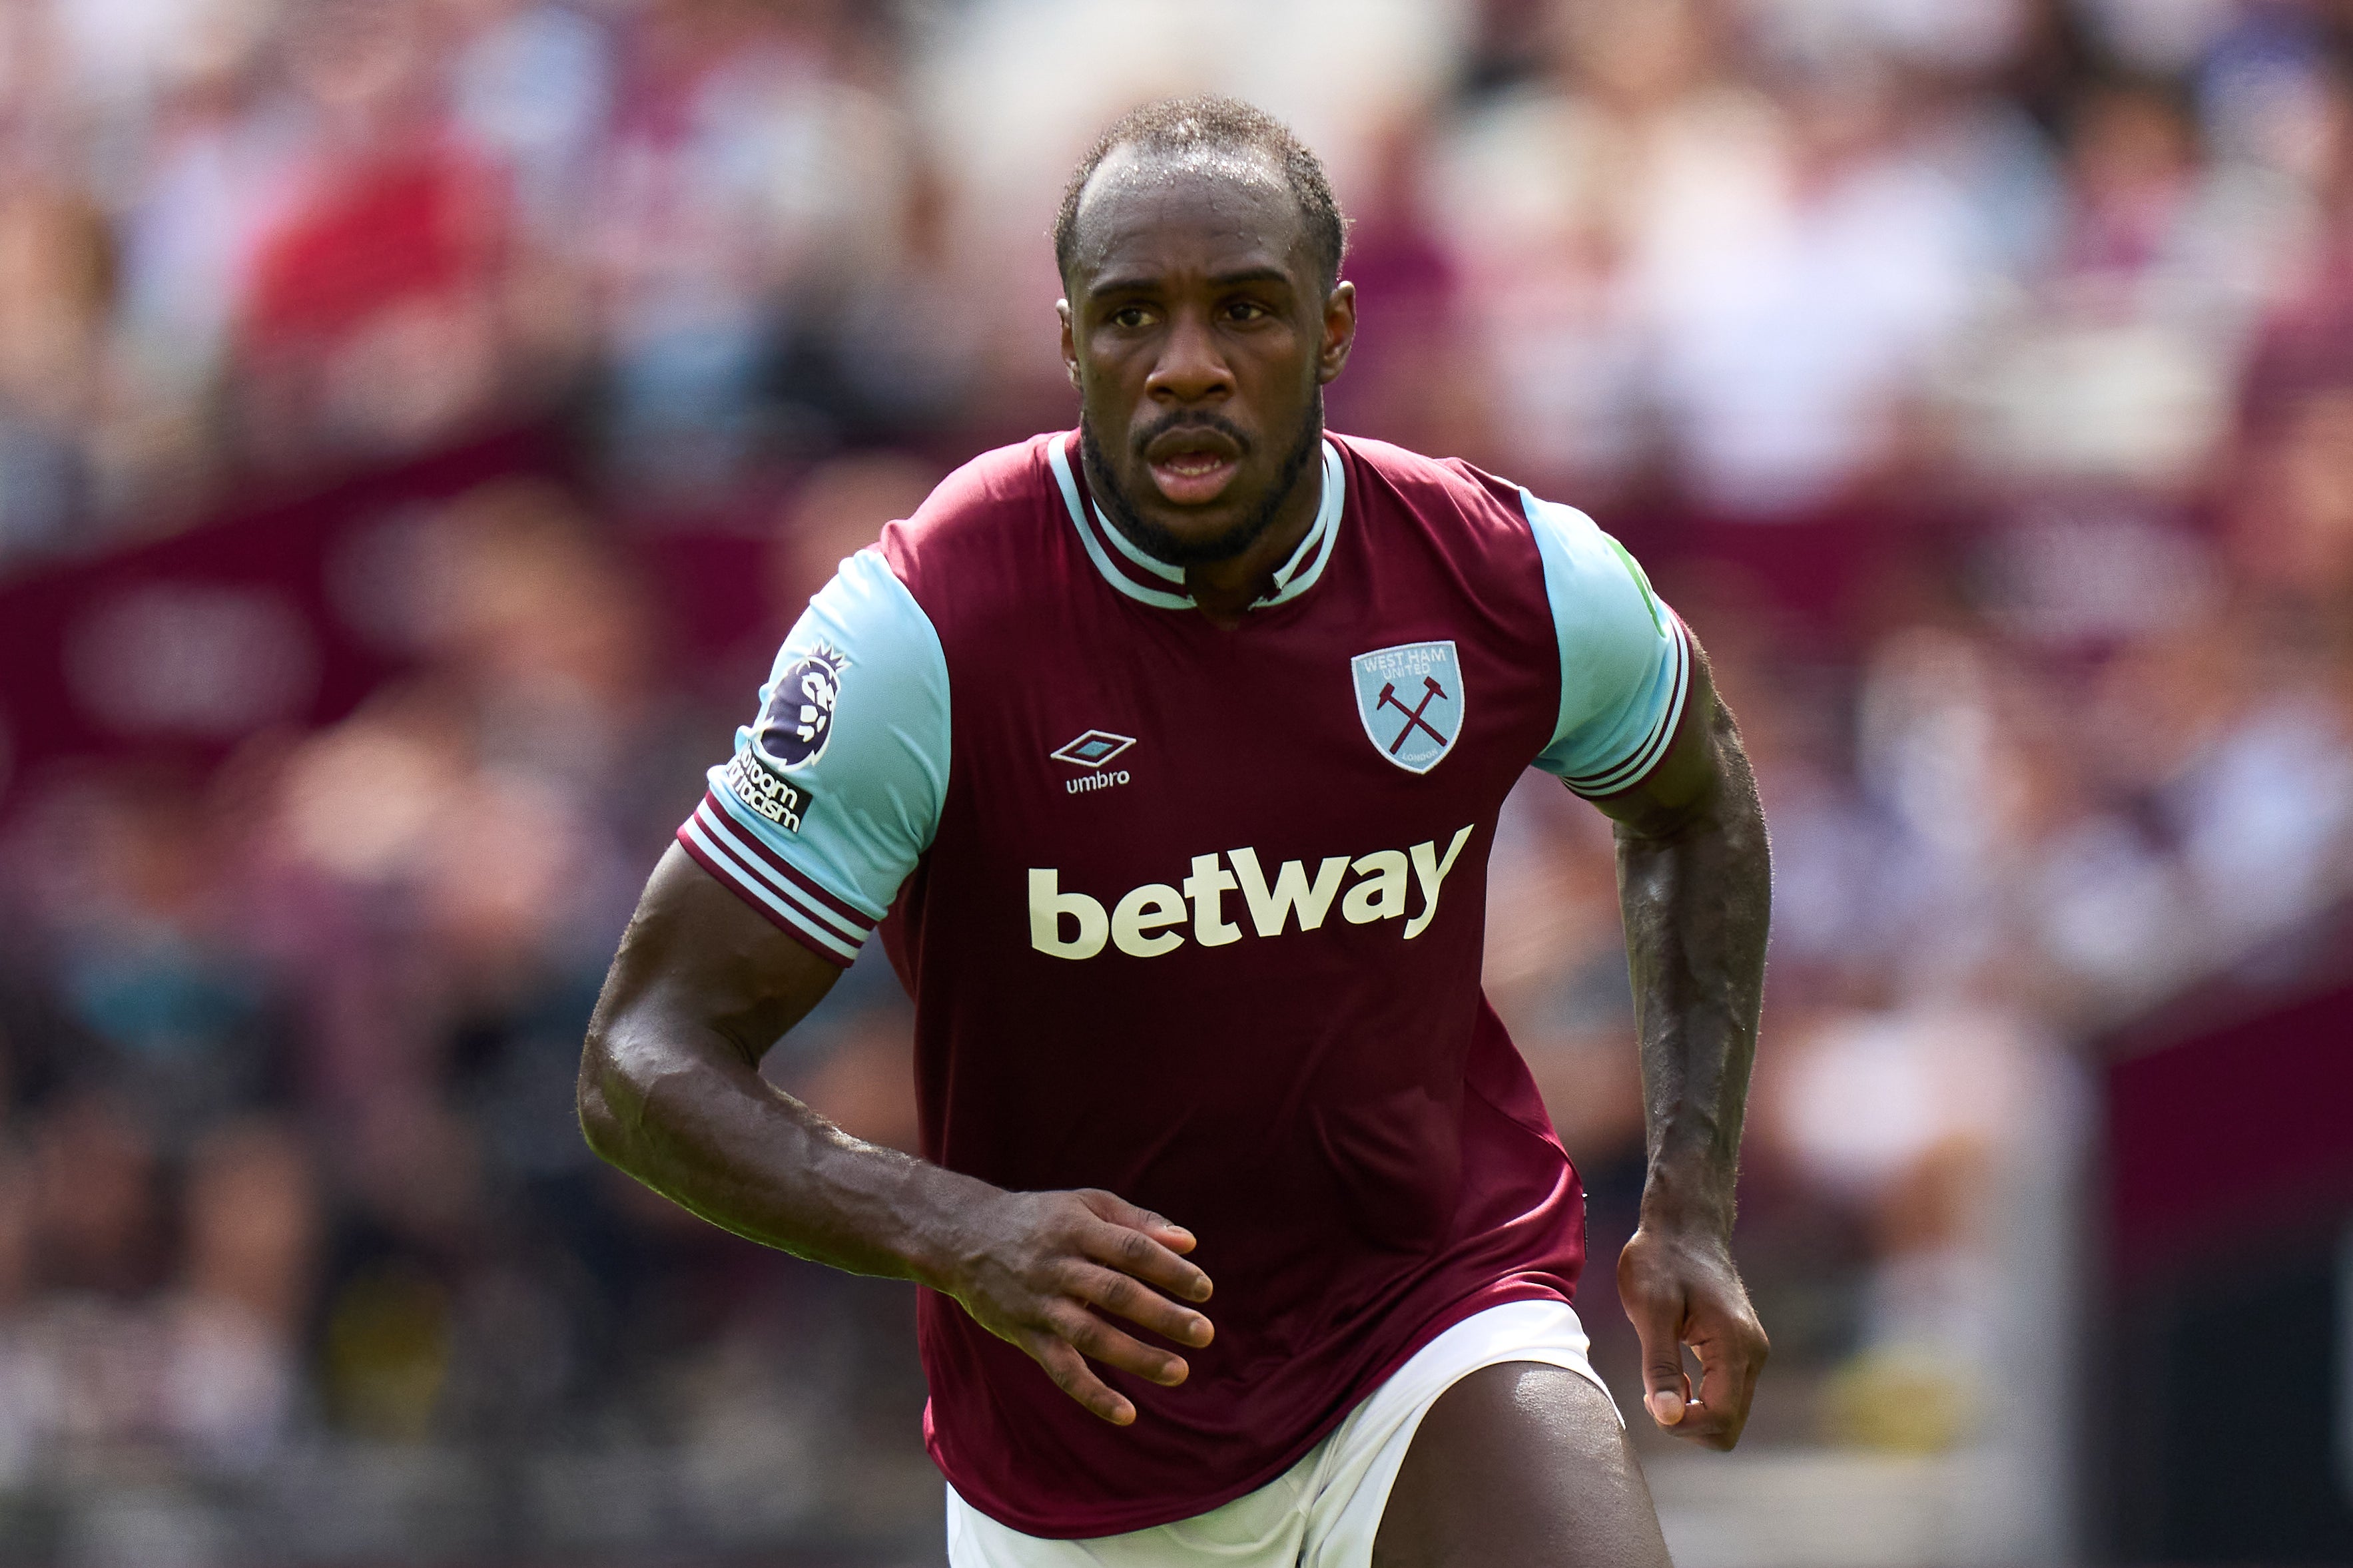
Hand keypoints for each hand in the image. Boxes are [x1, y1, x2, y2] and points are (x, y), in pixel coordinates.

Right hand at [937, 1187, 1213, 1425]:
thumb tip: (1190, 1242)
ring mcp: (1039, 1304)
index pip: (1132, 1250)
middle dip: (1162, 1315)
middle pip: (1116, 1293)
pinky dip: (1092, 1394)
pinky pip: (1060, 1370)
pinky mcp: (1025, 1335)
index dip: (1170, 1269)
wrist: (963, 1238)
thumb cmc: (1039, 1219)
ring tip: (1178, 1371)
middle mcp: (1057, 1267)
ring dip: (1136, 1356)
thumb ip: (1138, 1222)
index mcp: (1077, 1229)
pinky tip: (1126, 1413)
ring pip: (1091, 1335)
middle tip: (1204, 1333)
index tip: (1204, 1289)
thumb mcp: (1085, 1205)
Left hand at [1617, 1223, 1767, 1449]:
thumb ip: (1661, 1367)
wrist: (1684, 1225)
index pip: (1721, 1419)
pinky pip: (1725, 1395)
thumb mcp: (1651, 1311)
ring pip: (1728, 1414)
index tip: (1649, 1399)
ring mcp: (1751, 1353)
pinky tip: (1671, 1375)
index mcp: (1735, 1346)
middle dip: (1688, 1423)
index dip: (1681, 1425)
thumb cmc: (1661, 1260)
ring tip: (1658, 1380)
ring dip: (1692, 1412)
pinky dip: (1699, 1399)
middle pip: (1729, 1426)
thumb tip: (1668, 1418)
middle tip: (1652, 1392)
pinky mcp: (1741, 1350)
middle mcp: (1753, 1355)